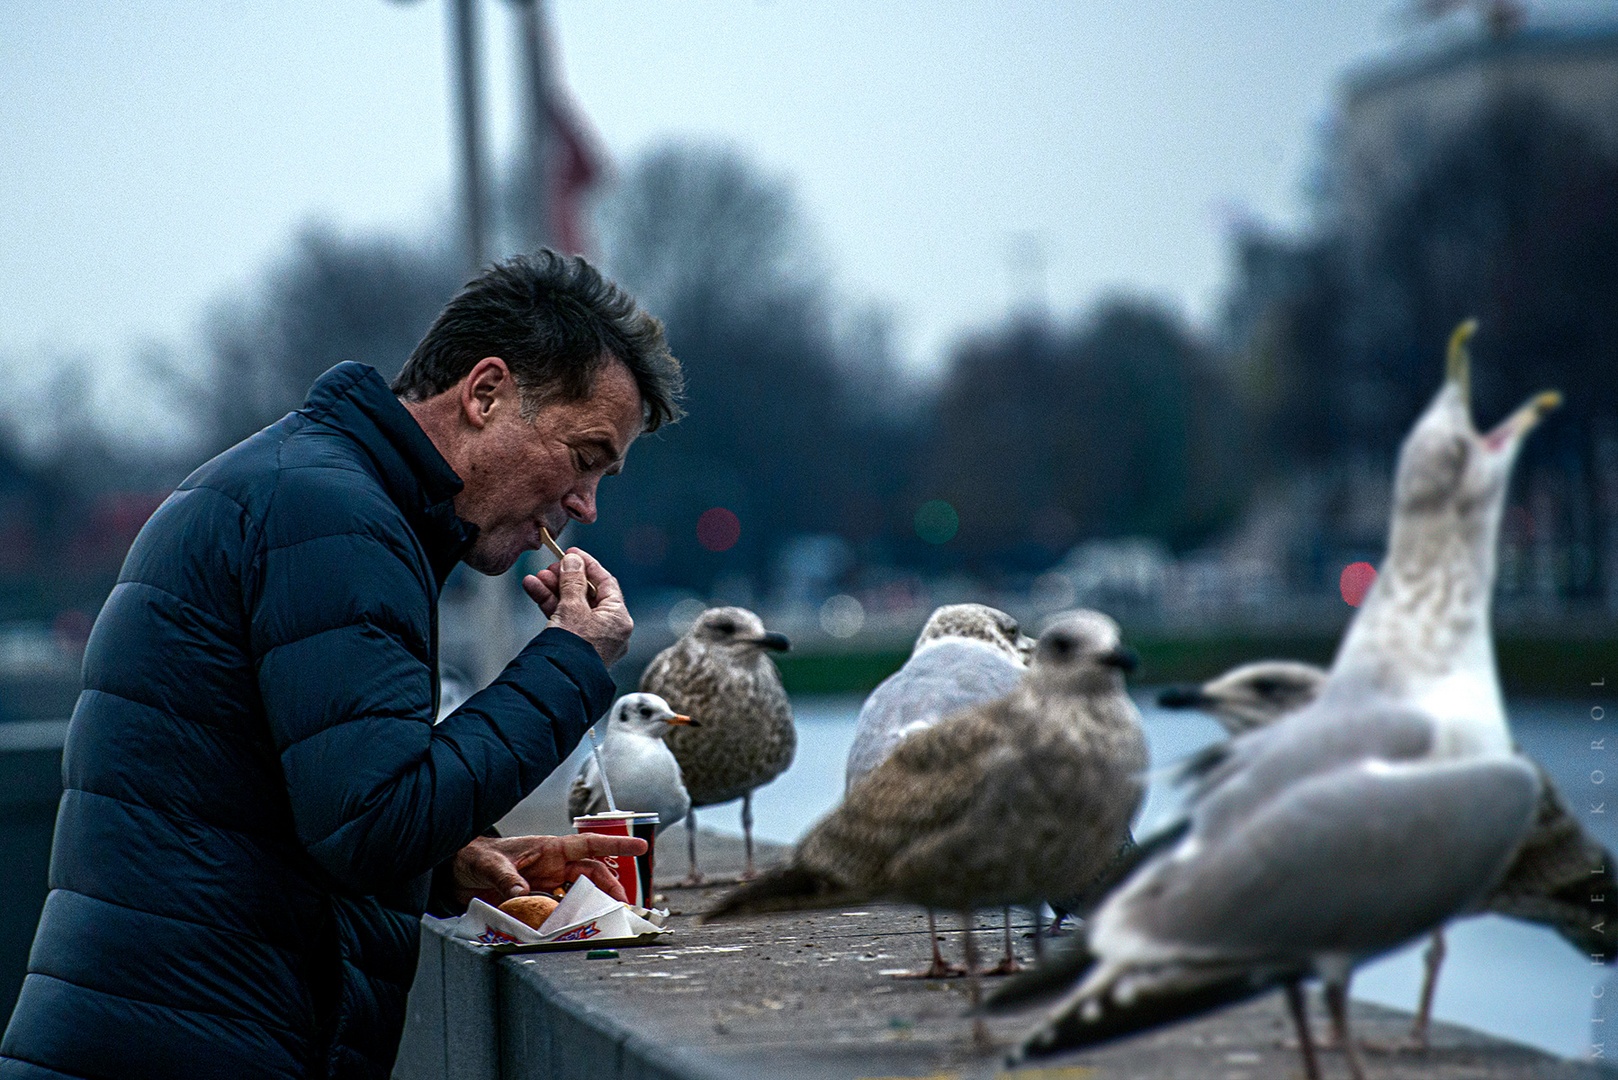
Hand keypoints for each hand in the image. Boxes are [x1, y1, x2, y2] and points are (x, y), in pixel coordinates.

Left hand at [449, 833, 647, 908]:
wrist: (458, 872)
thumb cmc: (476, 858)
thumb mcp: (490, 864)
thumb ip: (506, 878)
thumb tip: (522, 893)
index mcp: (550, 849)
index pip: (590, 844)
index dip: (616, 843)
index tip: (642, 845)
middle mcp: (554, 866)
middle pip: (593, 875)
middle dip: (612, 889)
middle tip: (625, 909)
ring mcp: (548, 885)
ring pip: (580, 895)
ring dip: (593, 907)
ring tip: (607, 923)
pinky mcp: (538, 902)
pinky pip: (561, 911)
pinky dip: (570, 920)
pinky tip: (575, 932)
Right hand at [523, 549, 632, 666]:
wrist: (557, 684)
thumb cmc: (572, 647)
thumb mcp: (572, 607)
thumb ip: (573, 581)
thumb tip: (573, 560)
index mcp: (619, 618)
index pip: (606, 582)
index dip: (587, 565)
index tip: (571, 553)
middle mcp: (609, 629)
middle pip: (587, 594)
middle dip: (565, 578)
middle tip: (548, 567)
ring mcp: (592, 638)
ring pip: (573, 606)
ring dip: (553, 590)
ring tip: (534, 578)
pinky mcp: (575, 646)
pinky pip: (564, 619)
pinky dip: (549, 605)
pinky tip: (533, 589)